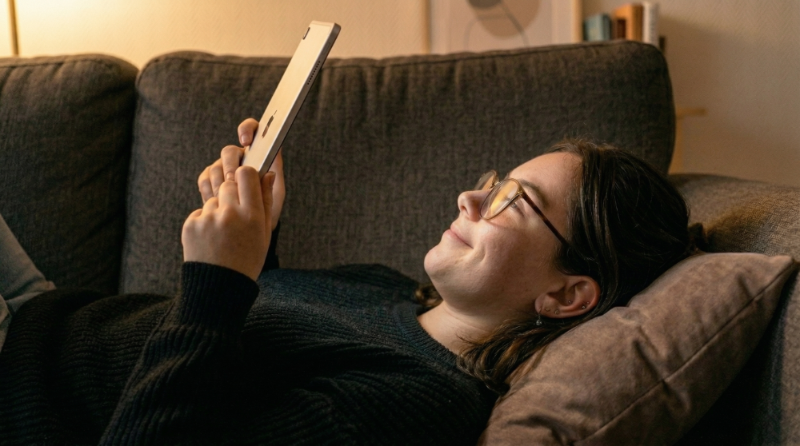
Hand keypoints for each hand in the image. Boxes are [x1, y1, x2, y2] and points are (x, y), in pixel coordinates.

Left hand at [183, 166, 274, 280]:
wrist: (219, 286)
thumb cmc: (247, 258)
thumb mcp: (264, 233)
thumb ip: (266, 201)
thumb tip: (267, 174)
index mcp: (252, 216)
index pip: (246, 174)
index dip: (246, 176)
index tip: (247, 182)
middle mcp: (230, 214)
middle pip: (228, 183)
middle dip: (232, 194)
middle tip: (235, 215)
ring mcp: (208, 219)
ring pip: (214, 199)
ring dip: (218, 210)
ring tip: (223, 234)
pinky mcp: (191, 225)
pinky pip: (200, 212)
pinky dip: (204, 222)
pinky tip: (211, 239)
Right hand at [197, 118, 284, 230]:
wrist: (248, 232)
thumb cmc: (267, 213)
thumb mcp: (275, 200)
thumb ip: (272, 186)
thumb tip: (270, 172)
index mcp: (259, 157)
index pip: (253, 130)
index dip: (247, 129)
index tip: (245, 140)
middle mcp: (240, 159)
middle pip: (229, 151)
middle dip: (229, 164)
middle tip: (232, 180)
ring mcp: (223, 169)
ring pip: (215, 166)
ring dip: (220, 181)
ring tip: (226, 197)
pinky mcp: (209, 180)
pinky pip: (205, 179)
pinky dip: (210, 190)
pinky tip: (216, 201)